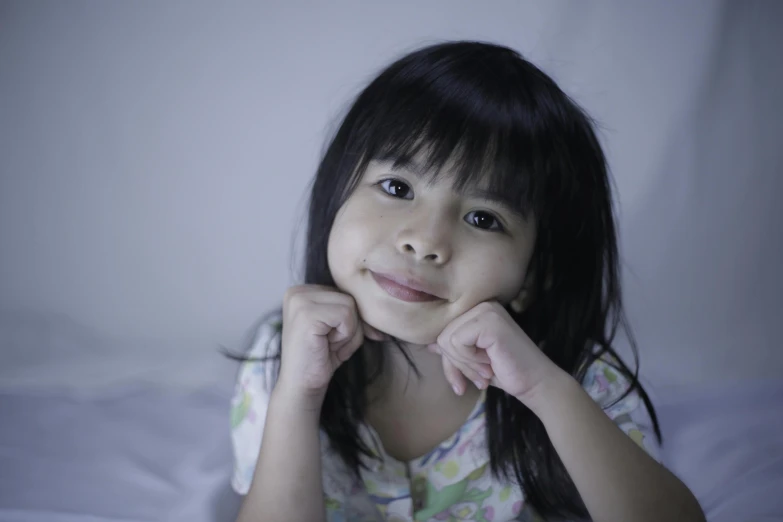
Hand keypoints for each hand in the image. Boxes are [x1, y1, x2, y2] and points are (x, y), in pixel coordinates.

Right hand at [277, 285, 384, 400]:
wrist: (302, 387)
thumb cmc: (322, 358)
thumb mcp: (340, 328)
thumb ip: (354, 311)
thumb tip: (385, 308)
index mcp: (302, 291)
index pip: (345, 293)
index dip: (349, 320)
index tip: (331, 339)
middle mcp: (297, 292)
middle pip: (349, 297)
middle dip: (350, 326)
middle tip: (328, 344)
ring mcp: (299, 301)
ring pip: (350, 305)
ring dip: (348, 332)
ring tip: (327, 345)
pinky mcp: (306, 314)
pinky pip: (346, 315)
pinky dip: (345, 335)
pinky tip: (326, 346)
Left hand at [429, 301, 560, 404]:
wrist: (536, 383)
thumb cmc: (506, 372)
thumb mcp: (473, 360)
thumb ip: (454, 349)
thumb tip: (430, 344)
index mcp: (479, 310)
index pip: (445, 332)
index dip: (450, 361)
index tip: (461, 382)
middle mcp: (482, 305)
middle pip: (443, 336)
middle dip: (456, 365)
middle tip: (478, 380)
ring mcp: (486, 310)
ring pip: (447, 340)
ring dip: (464, 365)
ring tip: (485, 373)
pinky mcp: (489, 321)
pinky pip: (456, 342)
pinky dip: (469, 360)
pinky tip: (489, 365)